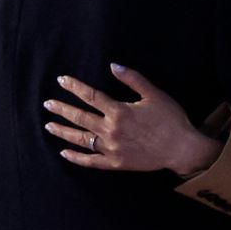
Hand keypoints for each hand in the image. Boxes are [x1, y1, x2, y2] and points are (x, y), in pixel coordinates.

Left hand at [43, 64, 220, 175]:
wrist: (182, 149)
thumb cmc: (170, 119)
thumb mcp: (154, 94)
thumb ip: (132, 79)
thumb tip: (113, 66)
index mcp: (119, 111)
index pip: (90, 96)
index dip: (74, 87)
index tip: (62, 80)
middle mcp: (111, 130)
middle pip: (80, 118)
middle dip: (62, 109)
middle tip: (47, 104)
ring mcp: (112, 148)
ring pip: (81, 139)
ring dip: (63, 132)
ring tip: (49, 125)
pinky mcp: (116, 163)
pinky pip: (91, 162)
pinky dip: (76, 158)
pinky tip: (64, 153)